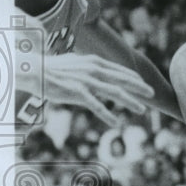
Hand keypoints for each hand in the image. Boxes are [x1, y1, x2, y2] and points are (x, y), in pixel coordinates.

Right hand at [40, 53, 154, 124]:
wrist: (32, 70)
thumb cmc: (52, 69)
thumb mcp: (75, 64)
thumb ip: (88, 68)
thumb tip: (97, 72)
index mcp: (93, 62)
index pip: (119, 70)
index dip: (133, 78)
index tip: (144, 85)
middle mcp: (92, 69)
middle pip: (122, 79)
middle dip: (139, 87)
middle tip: (152, 94)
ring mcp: (86, 81)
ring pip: (114, 92)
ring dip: (130, 102)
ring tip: (142, 110)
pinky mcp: (77, 92)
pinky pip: (96, 106)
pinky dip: (108, 115)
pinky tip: (117, 123)